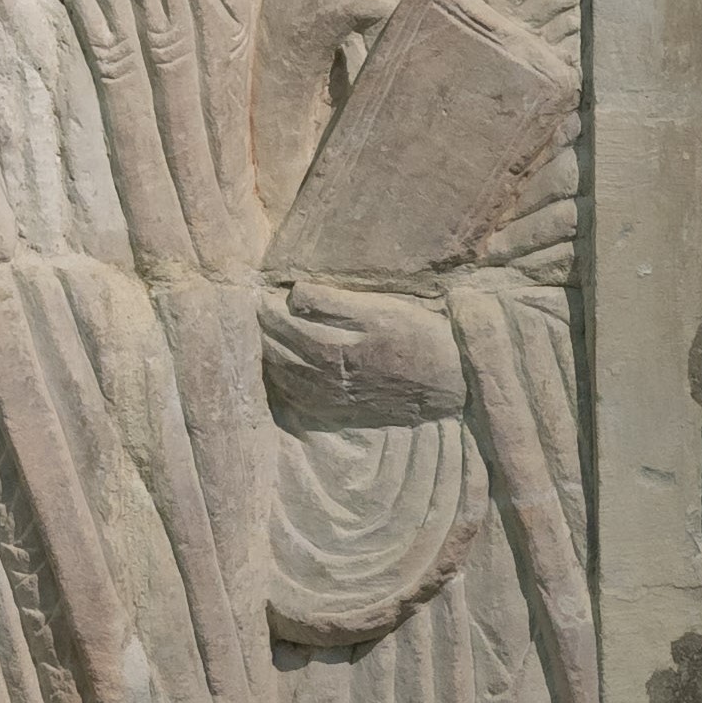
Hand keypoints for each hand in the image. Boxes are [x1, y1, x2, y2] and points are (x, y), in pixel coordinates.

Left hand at [260, 280, 466, 424]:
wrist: (451, 381)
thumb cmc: (417, 335)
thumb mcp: (380, 309)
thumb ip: (333, 303)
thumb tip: (294, 293)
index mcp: (333, 347)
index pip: (283, 324)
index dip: (267, 307)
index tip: (259, 292)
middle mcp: (326, 376)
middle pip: (276, 350)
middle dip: (260, 329)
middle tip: (250, 311)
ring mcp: (332, 396)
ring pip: (283, 375)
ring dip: (266, 355)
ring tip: (259, 335)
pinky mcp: (342, 410)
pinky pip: (299, 399)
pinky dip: (282, 382)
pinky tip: (278, 370)